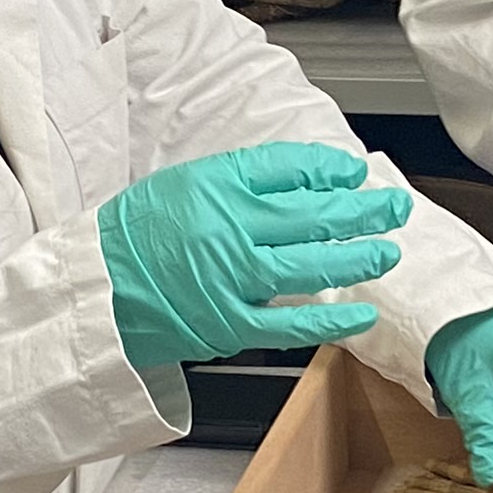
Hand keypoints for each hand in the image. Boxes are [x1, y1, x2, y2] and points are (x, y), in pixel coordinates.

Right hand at [96, 141, 409, 370]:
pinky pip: (292, 322)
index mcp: (217, 186)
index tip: (354, 172)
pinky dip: (331, 319)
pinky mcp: (230, 322)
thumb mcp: (186, 183)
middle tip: (394, 208)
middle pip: (312, 215)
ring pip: (311, 265)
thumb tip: (308, 180)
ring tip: (388, 251)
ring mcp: (232, 279)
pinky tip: (361, 313)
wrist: (98, 287)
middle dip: (362, 211)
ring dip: (357, 257)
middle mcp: (229, 229)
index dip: (329, 170)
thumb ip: (244, 180)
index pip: (288, 169)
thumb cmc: (138, 232)